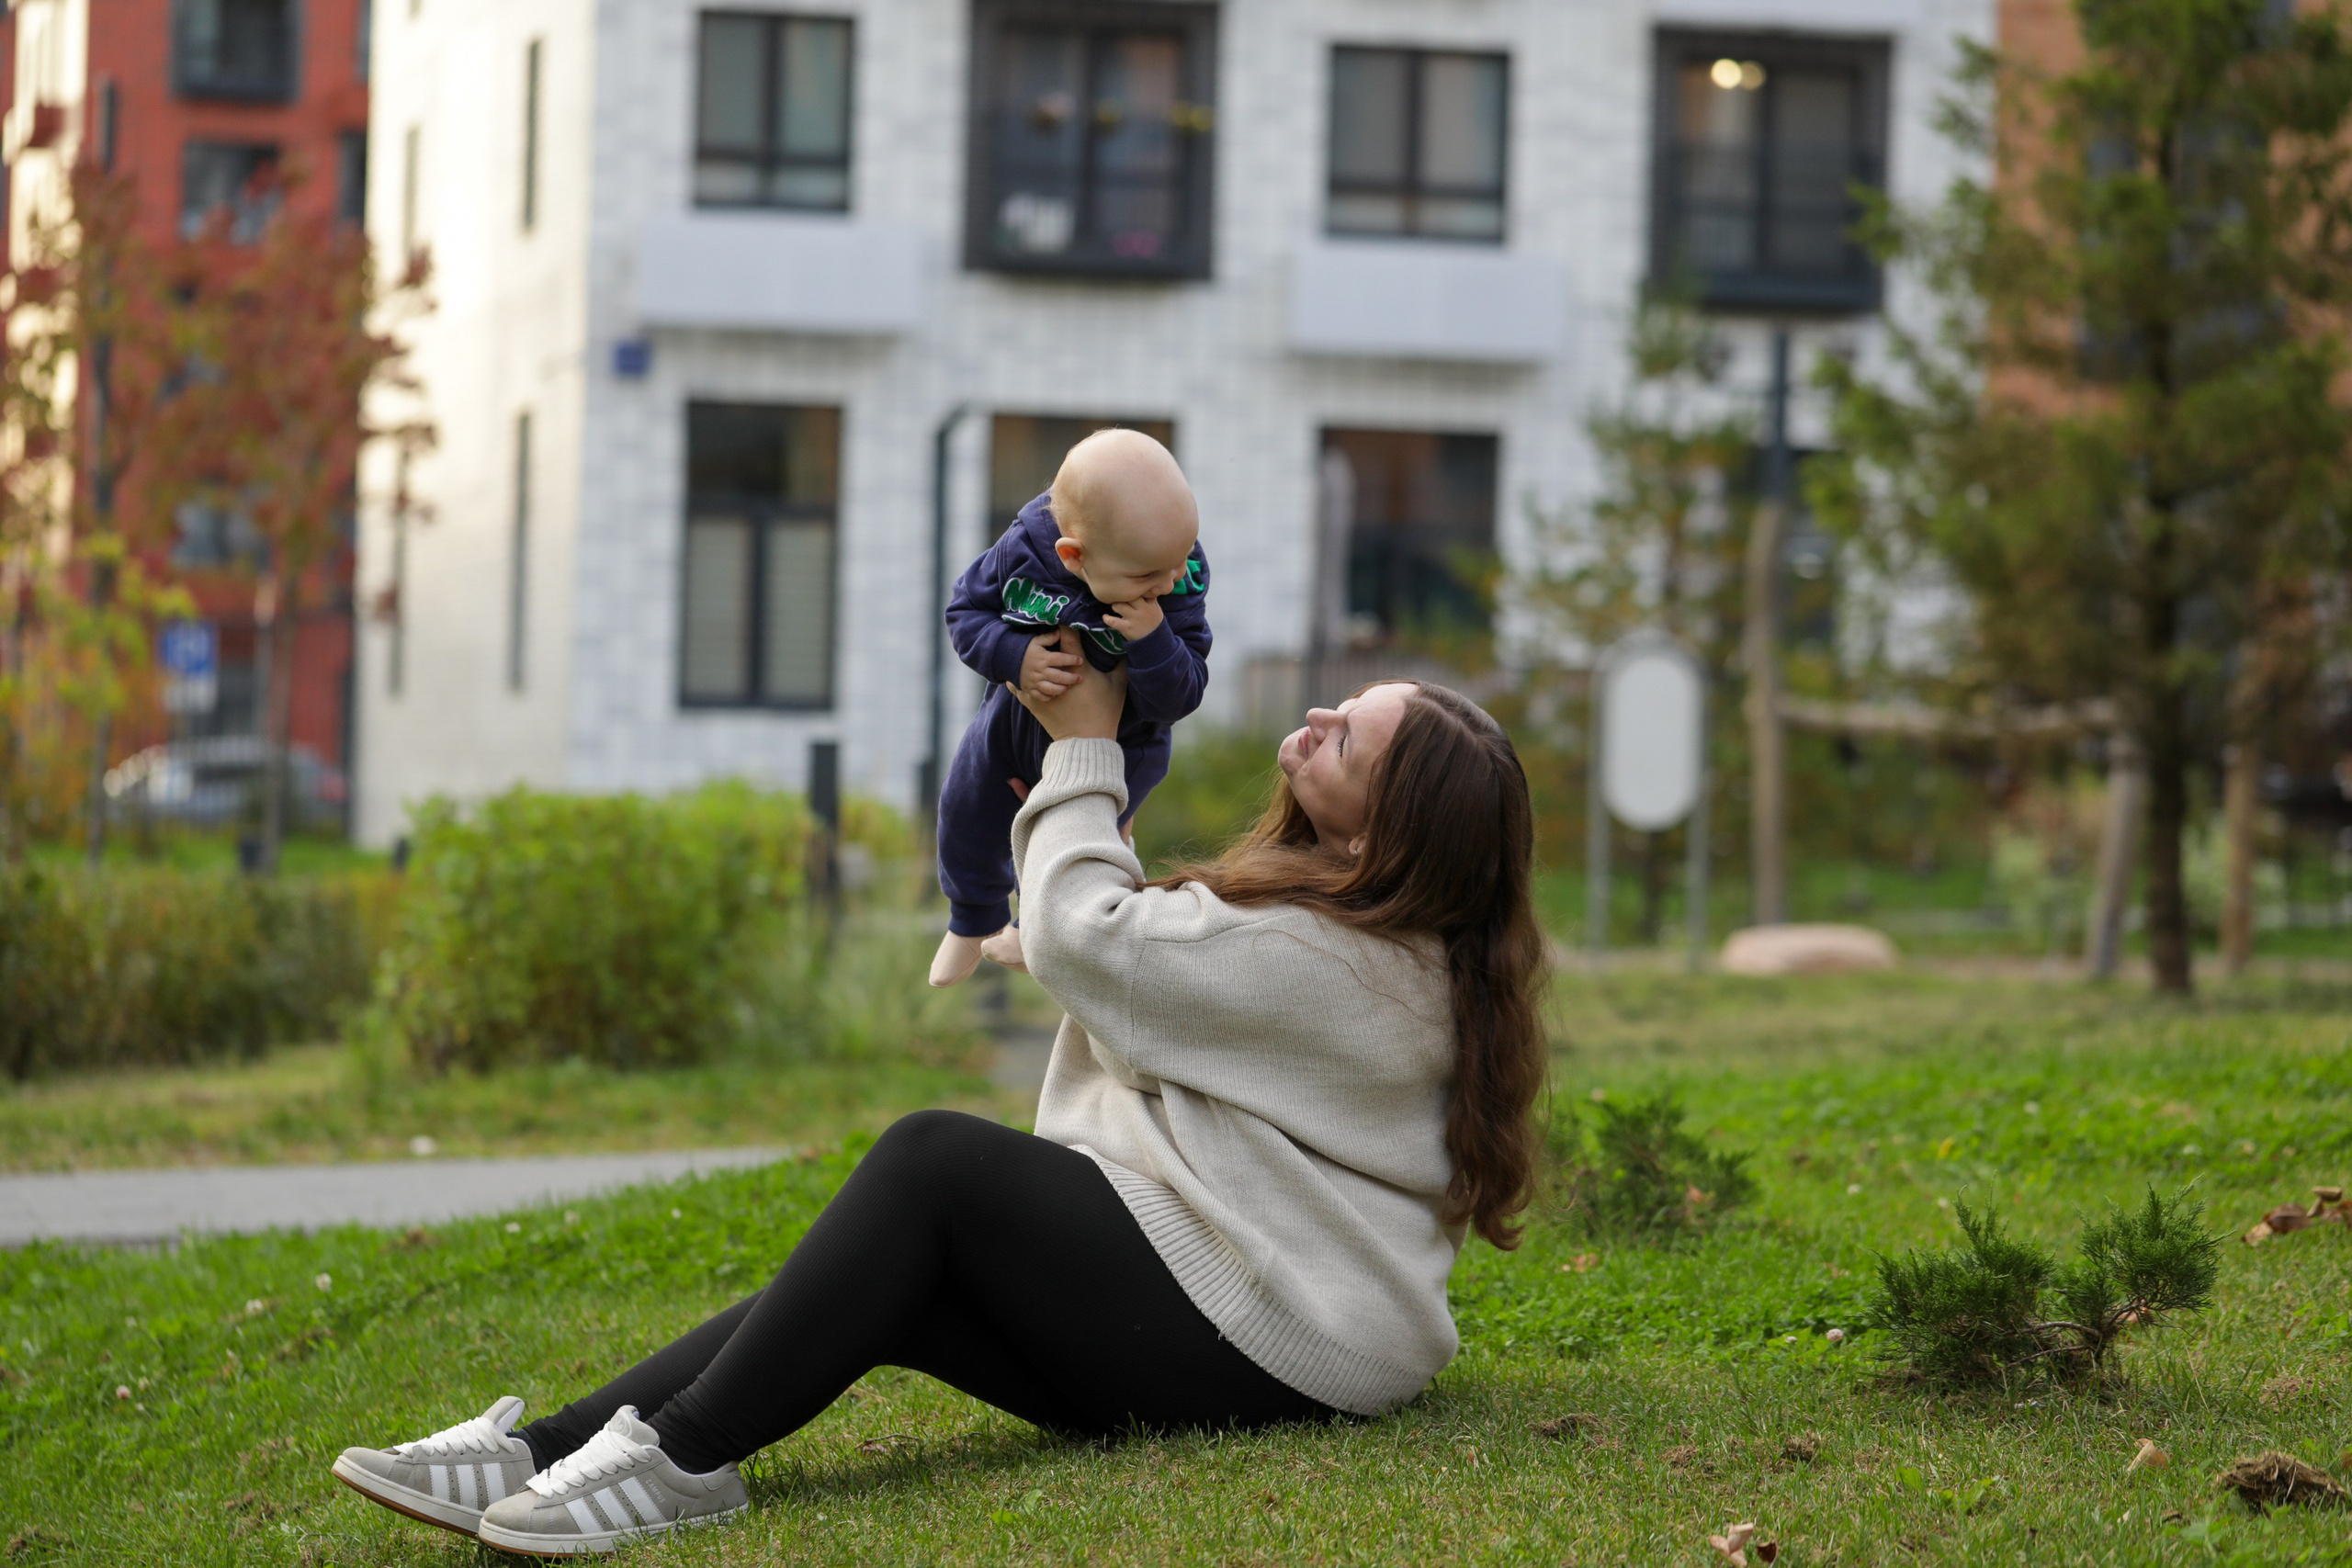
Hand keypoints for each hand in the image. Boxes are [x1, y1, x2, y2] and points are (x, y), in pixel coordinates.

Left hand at [1011, 630, 1127, 739]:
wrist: (1088, 741)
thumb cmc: (1105, 712)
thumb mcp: (1118, 685)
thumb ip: (1121, 664)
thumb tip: (1128, 647)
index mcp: (1076, 666)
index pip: (1067, 634)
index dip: (1065, 622)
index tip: (1066, 616)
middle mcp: (1054, 673)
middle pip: (1044, 644)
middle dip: (1046, 637)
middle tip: (1048, 631)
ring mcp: (1040, 687)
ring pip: (1026, 661)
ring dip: (1030, 655)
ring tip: (1032, 650)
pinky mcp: (1031, 700)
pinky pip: (1016, 682)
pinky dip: (1018, 674)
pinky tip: (1020, 669)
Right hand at [1017, 630, 1082, 702]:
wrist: (1007, 660)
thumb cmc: (1024, 650)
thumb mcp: (1035, 641)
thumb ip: (1048, 637)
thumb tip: (1060, 632)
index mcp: (1042, 658)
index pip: (1060, 659)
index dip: (1071, 659)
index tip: (1080, 660)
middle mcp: (1039, 671)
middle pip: (1058, 677)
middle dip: (1071, 678)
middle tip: (1080, 678)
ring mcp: (1034, 682)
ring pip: (1051, 689)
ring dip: (1062, 689)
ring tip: (1068, 686)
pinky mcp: (1029, 689)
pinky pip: (1041, 696)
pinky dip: (1049, 697)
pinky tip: (1055, 693)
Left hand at [1102, 594, 1163, 640]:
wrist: (1153, 641)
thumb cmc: (1151, 621)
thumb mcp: (1155, 607)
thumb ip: (1149, 596)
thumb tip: (1143, 581)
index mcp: (1150, 603)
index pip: (1139, 590)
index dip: (1131, 588)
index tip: (1127, 588)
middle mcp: (1143, 610)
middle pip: (1128, 596)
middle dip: (1122, 596)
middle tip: (1120, 598)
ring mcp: (1135, 619)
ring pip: (1119, 606)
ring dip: (1115, 606)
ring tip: (1117, 608)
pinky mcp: (1127, 628)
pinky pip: (1113, 621)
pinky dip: (1107, 618)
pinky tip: (1105, 617)